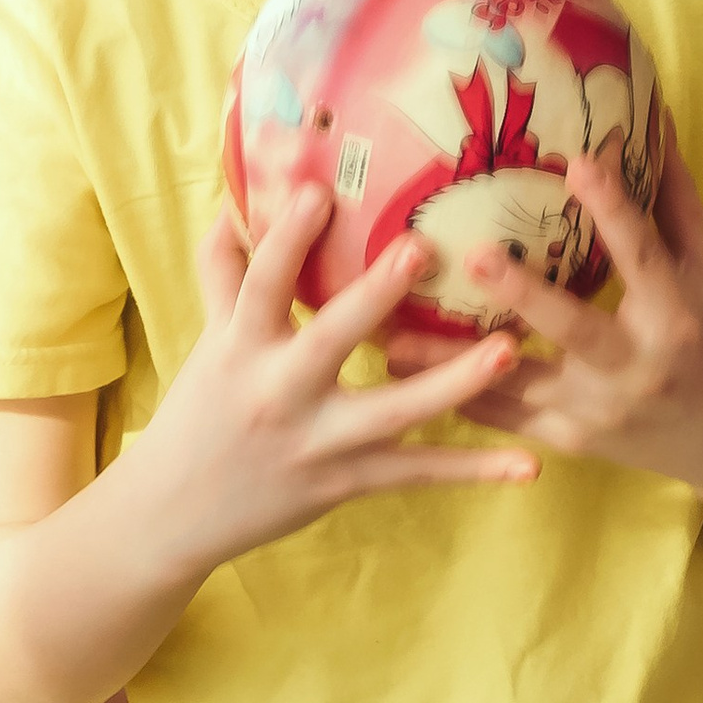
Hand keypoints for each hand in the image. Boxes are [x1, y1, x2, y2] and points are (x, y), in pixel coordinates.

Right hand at [134, 184, 537, 576]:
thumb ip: (224, 275)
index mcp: (241, 345)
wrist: (172, 512)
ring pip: (393, 412)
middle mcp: (279, 390)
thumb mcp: (207, 342)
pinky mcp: (344, 482)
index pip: (263, 283)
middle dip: (374, 295)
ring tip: (510, 349)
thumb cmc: (198, 412)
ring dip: (455, 383)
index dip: (288, 237)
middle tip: (422, 247)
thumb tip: (232, 207)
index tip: (320, 190)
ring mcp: (317, 441)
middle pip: (330, 337)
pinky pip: (417, 474)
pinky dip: (473, 471)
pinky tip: (529, 465)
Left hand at [389, 137, 702, 489]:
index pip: (643, 254)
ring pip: (516, 385)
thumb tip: (653, 115)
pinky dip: (456, 395)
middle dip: (523, 294)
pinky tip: (404, 373)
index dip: (613, 208)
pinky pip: (504, 418)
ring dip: (450, 362)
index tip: (577, 161)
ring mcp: (598, 411)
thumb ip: (673, 200)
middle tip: (471, 254)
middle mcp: (636, 366)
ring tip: (387, 334)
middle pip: (574, 327)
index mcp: (676, 315)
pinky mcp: (571, 440)